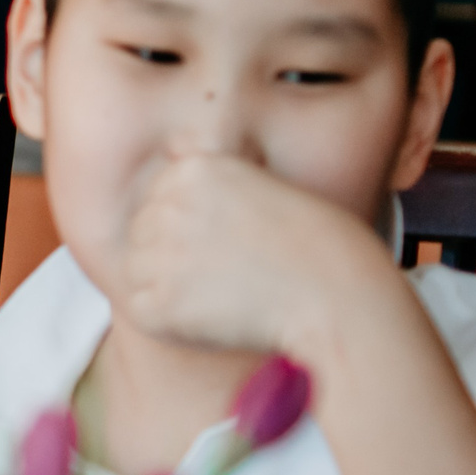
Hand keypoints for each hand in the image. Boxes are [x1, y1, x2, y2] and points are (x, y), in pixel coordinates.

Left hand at [120, 152, 392, 356]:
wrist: (339, 296)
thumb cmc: (316, 246)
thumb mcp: (263, 185)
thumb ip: (210, 181)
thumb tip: (168, 151)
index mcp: (194, 168)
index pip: (155, 201)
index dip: (189, 231)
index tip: (230, 246)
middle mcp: (170, 203)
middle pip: (141, 236)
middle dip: (174, 259)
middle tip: (232, 276)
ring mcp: (161, 253)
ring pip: (136, 274)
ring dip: (169, 290)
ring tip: (226, 297)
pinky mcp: (160, 302)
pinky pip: (141, 311)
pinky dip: (169, 323)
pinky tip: (213, 320)